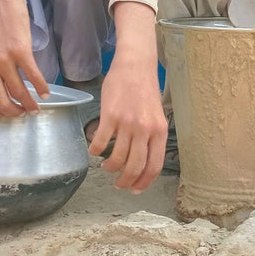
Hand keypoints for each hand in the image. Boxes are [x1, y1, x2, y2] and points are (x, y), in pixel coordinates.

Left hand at [0, 0, 48, 116]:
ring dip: (30, 103)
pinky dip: (41, 87)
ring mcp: (3, 60)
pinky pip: (33, 76)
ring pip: (19, 92)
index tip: (9, 114)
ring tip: (37, 106)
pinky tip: (46, 92)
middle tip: (25, 114)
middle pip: (1, 103)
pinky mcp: (20, 50)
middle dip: (15, 113)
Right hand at [91, 57, 167, 192]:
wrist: (136, 65)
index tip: (135, 190)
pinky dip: (95, 151)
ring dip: (109, 168)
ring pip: (117, 159)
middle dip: (124, 182)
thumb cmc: (146, 90)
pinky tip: (95, 150)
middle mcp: (145, 130)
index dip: (144, 182)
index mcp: (159, 131)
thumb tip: (143, 162)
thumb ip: (152, 137)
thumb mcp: (157, 115)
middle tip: (118, 184)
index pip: (154, 166)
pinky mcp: (110, 116)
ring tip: (106, 166)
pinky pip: (99, 143)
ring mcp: (127, 123)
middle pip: (135, 167)